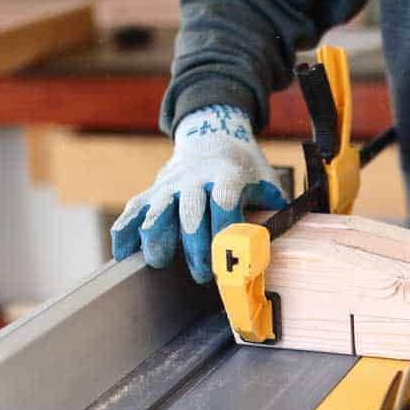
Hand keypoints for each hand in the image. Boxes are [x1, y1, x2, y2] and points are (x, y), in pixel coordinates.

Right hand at [110, 105, 286, 282]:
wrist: (213, 136)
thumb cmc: (244, 170)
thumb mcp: (265, 182)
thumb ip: (274, 208)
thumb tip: (285, 236)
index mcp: (227, 175)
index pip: (225, 199)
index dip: (225, 225)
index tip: (229, 253)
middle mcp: (194, 178)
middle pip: (189, 210)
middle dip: (194, 244)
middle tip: (201, 273)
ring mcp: (169, 185)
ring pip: (156, 210)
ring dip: (156, 237)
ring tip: (158, 262)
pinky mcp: (151, 192)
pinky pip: (133, 211)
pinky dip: (126, 231)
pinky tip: (123, 254)